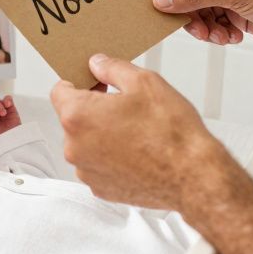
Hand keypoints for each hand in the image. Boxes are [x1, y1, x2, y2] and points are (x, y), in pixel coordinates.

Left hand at [51, 55, 232, 210]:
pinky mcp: (101, 189)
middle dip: (94, 109)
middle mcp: (74, 147)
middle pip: (73, 119)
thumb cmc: (171, 132)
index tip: (97, 84)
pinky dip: (111, 158)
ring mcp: (87, 172)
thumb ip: (112, 68)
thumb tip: (97, 64)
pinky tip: (137, 152)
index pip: (59, 90)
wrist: (193, 176)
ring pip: (86, 143)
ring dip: (102, 135)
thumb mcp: (144, 82)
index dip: (79, 82)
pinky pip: (98, 165)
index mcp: (78, 116)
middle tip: (125, 106)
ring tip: (136, 132)